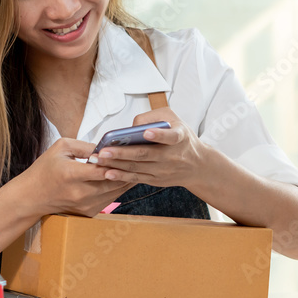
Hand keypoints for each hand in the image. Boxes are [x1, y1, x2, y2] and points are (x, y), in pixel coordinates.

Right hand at [17, 137, 131, 216]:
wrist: (32, 197)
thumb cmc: (45, 170)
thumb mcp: (61, 147)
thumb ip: (85, 146)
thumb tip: (107, 147)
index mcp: (72, 174)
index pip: (102, 168)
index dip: (116, 159)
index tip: (127, 150)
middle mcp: (80, 193)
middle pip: (113, 181)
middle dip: (127, 168)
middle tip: (139, 157)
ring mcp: (85, 205)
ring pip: (115, 191)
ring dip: (126, 179)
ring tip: (136, 166)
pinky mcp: (89, 212)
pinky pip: (110, 199)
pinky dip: (118, 189)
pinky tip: (124, 178)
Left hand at [90, 109, 213, 188]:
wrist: (198, 165)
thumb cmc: (182, 137)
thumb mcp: (174, 120)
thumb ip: (153, 117)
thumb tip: (130, 127)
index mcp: (180, 137)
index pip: (171, 136)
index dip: (159, 135)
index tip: (146, 132)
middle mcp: (172, 156)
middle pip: (145, 154)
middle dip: (122, 153)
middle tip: (104, 150)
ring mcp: (163, 170)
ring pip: (137, 167)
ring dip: (116, 164)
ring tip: (99, 159)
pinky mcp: (156, 180)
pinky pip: (136, 178)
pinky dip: (121, 176)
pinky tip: (107, 172)